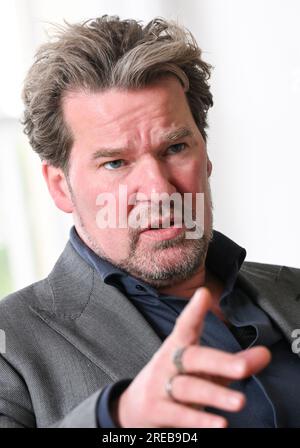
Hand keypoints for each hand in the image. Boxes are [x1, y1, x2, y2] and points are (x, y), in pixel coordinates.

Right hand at [113, 287, 270, 427]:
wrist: (134, 408)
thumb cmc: (175, 381)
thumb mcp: (202, 370)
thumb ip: (232, 363)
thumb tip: (265, 354)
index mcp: (178, 347)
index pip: (186, 326)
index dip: (194, 311)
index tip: (203, 294)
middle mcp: (168, 363)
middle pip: (192, 358)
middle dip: (218, 361)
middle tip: (242, 367)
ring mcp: (160, 386)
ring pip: (188, 387)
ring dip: (214, 395)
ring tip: (239, 402)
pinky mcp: (157, 410)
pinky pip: (179, 416)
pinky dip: (198, 420)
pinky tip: (218, 424)